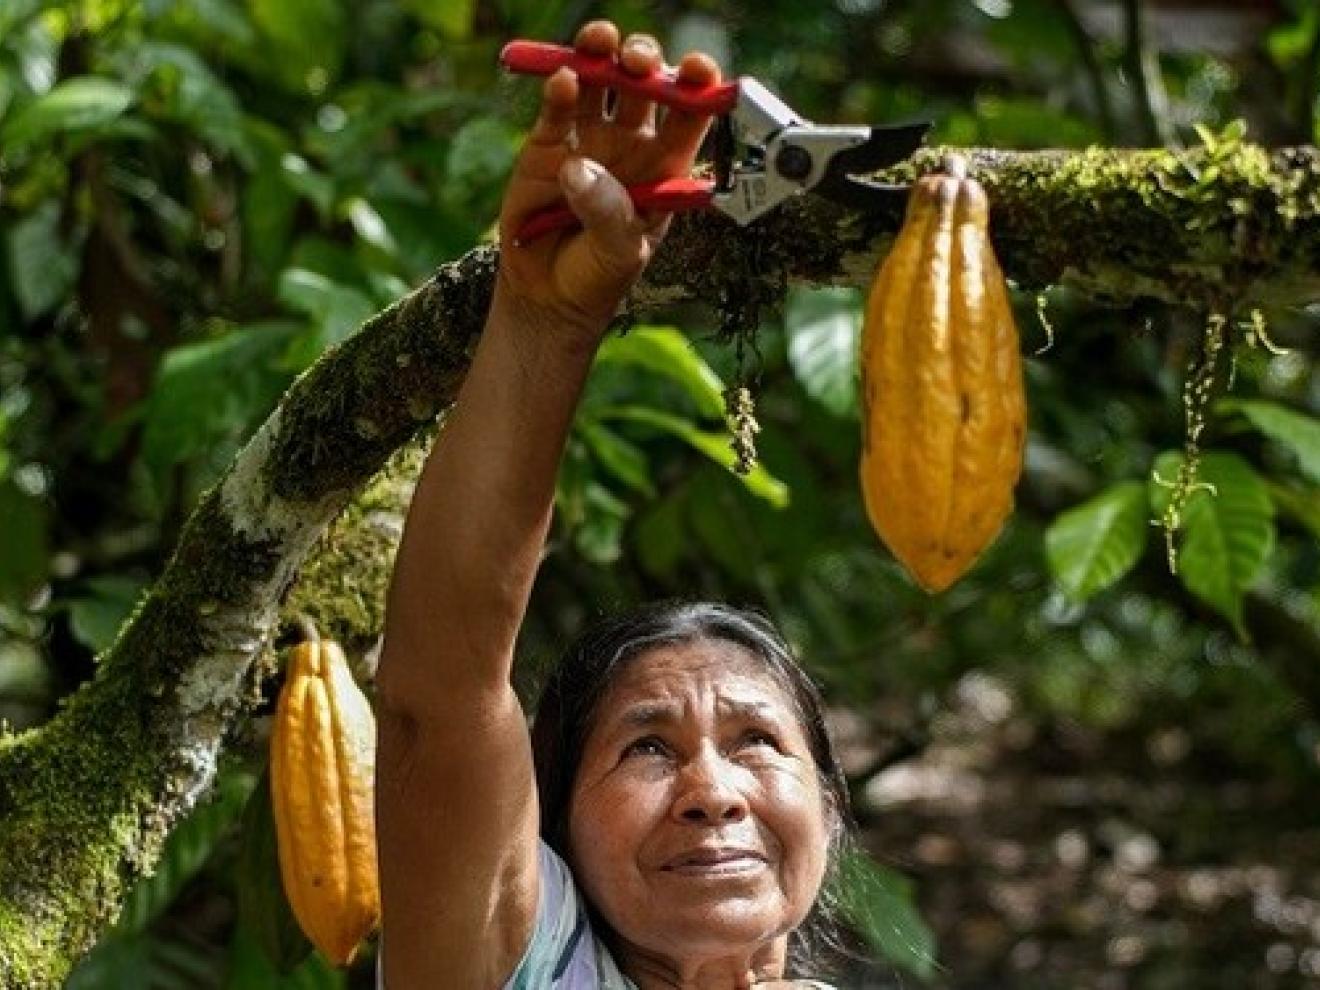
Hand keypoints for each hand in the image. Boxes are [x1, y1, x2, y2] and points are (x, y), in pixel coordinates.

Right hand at [495, 21, 720, 339]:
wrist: (546, 297)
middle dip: (646, 62)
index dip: (699, 87)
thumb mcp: (619, 254)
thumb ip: (609, 212)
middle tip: (639, 63)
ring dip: (603, 54)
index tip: (700, 71)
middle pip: (645, 85)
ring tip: (601, 44)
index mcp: (665, 166)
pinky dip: (561, 87)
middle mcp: (631, 144)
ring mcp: (589, 139)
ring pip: (601, 81)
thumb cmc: (596, 278)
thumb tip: (580, 168)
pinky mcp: (548, 144)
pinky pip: (558, 105)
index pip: (690, 116)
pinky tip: (565, 79)